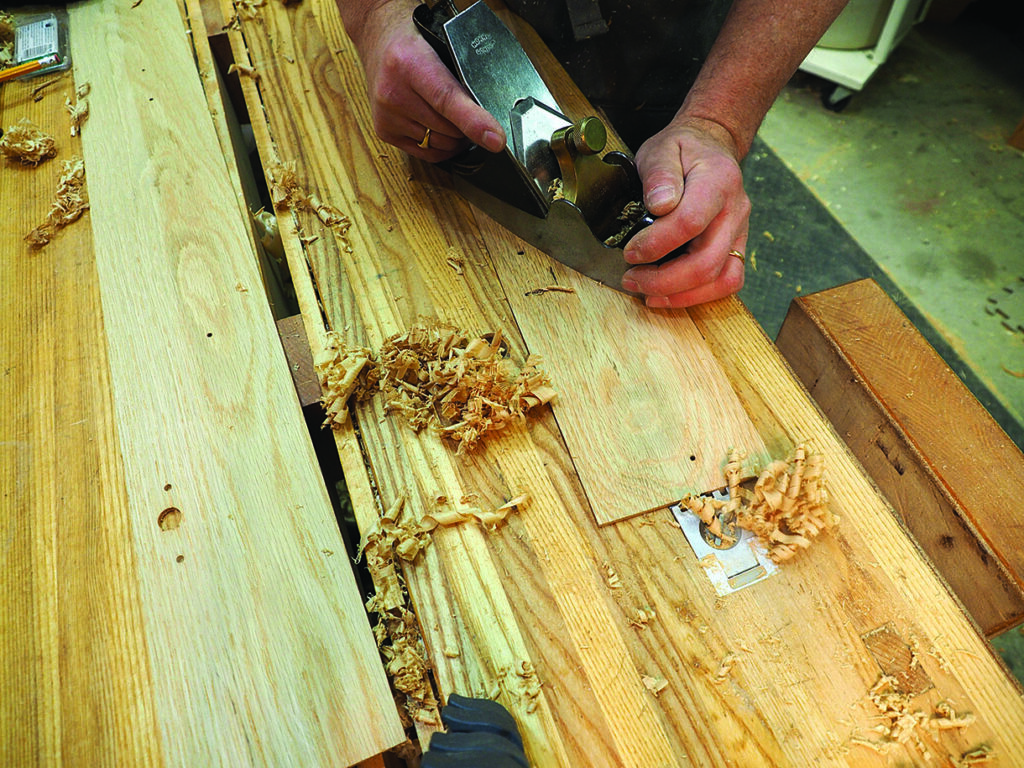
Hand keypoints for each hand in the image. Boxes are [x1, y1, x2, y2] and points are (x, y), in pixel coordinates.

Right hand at [341, 0, 505, 160]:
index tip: (496, 139)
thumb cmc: (414, 42)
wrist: (379, 40)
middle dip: (466, 124)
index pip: (448, 100)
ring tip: (451, 114)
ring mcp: (387, 116)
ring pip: (441, 144)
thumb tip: (492, 114)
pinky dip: (442, 146)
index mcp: (409, 63)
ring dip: (454, 136)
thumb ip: (465, 77)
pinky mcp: (384, 132)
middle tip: (468, 107)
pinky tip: (441, 129)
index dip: (475, 122)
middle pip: (449, 129)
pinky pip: (427, 154)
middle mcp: (393, 92)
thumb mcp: (442, 45)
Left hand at [620, 116, 749, 307]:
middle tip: (631, 279)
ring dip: (681, 295)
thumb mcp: (662, 149)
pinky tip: (669, 294)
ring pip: (722, 279)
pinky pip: (727, 282)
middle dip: (664, 280)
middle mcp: (735, 210)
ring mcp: (740, 231)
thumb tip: (660, 205)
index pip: (690, 222)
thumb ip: (660, 174)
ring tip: (648, 293)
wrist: (711, 146)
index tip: (630, 252)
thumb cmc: (683, 150)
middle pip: (707, 262)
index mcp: (718, 182)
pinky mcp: (737, 247)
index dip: (656, 244)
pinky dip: (698, 295)